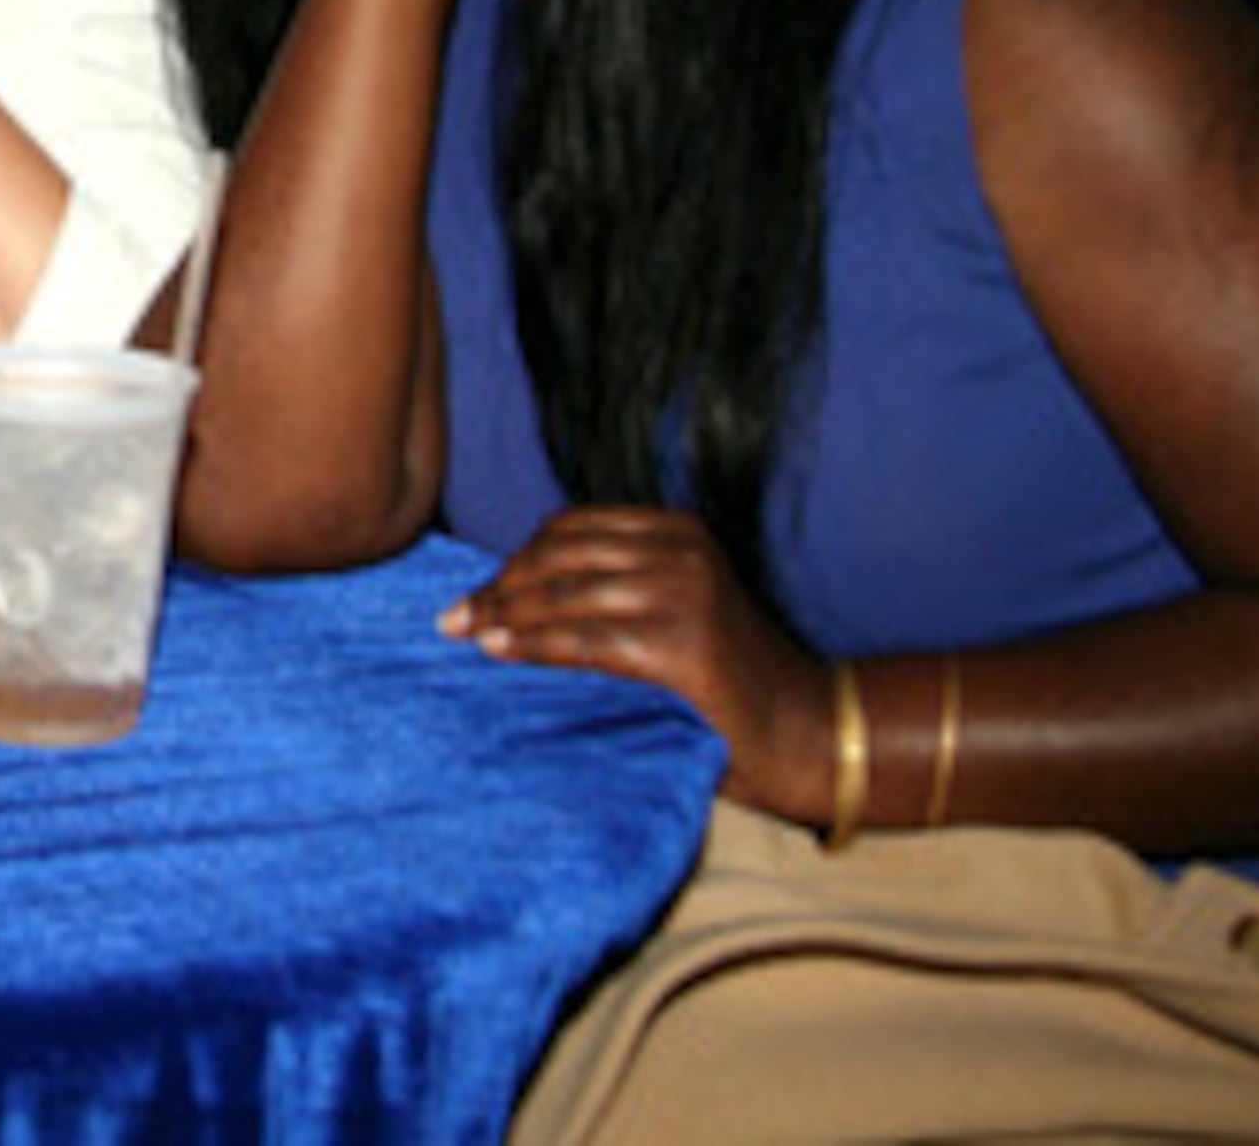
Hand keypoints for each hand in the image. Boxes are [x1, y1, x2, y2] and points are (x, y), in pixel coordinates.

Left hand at [440, 505, 833, 819]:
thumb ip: (607, 589)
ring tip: (467, 635)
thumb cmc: (725, 678)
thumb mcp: (667, 609)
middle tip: (454, 617)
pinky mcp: (684, 644)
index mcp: (677, 529)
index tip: (477, 593)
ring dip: (505, 614)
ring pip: (564, 595)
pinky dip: (534, 644)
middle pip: (559, 555)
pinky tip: (498, 651)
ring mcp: (686, 592)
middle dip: (500, 586)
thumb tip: (504, 596)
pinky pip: (585, 640)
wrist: (804, 728)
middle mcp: (682, 549)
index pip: (569, 529)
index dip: (515, 559)